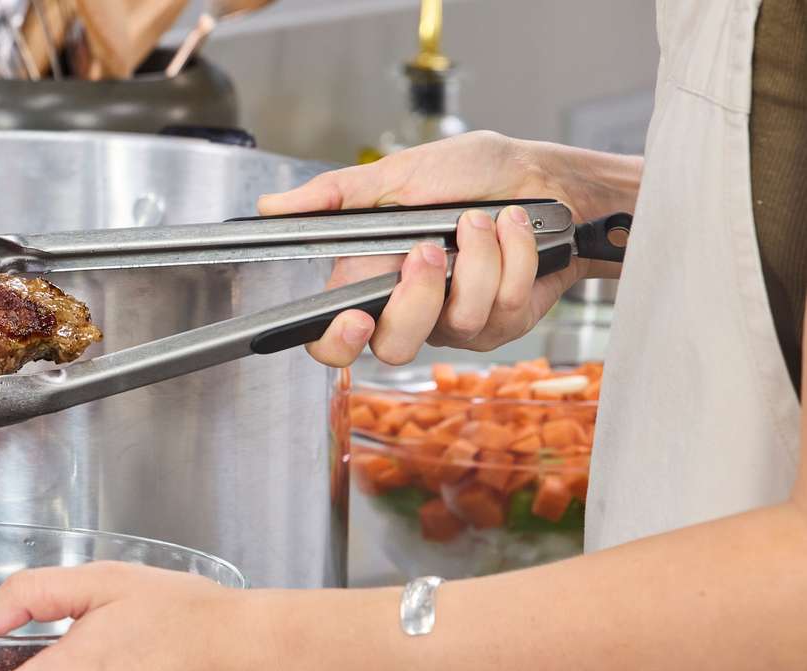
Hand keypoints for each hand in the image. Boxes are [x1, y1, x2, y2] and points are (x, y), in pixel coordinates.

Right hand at [257, 131, 621, 366]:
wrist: (544, 178)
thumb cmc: (473, 174)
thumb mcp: (398, 174)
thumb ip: (337, 195)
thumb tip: (273, 208)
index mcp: (373, 277)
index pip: (333, 338)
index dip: (337, 342)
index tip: (355, 319)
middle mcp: (410, 308)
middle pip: (393, 347)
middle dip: (417, 297)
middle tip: (430, 249)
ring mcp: (456, 322)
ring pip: (456, 320)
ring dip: (478, 256)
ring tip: (482, 218)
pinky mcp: (502, 323)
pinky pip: (502, 304)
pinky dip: (513, 253)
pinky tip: (513, 227)